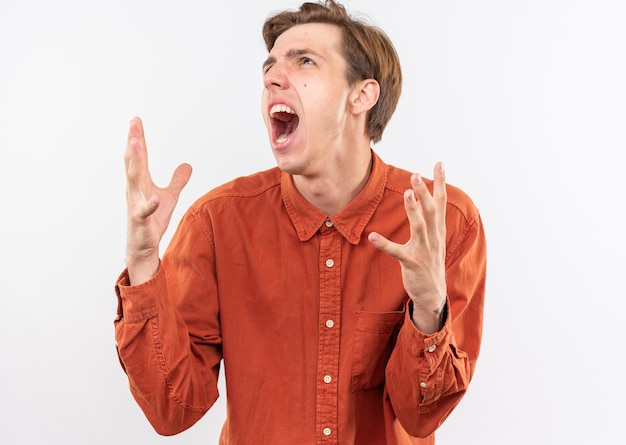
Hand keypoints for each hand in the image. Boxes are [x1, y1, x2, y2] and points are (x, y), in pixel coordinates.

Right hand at [124, 116, 191, 283]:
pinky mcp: (141, 221)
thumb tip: (187, 165)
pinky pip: (144, 211)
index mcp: (141, 183)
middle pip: (133, 162)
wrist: (143, 246)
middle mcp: (135, 190)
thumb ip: (177, 181)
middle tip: (132, 124)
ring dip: (135, 162)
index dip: (138, 138)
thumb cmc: (153, 221)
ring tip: (136, 145)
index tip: (136, 119)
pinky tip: (155, 197)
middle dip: (133, 142)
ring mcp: (136, 204)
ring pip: (133, 180)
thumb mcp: (169, 197)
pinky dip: (150, 204)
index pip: (140, 157)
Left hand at [368, 163, 446, 333]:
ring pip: (419, 227)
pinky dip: (385, 244)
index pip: (440, 202)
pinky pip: (397, 252)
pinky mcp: (412, 264)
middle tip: (417, 175)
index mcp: (437, 230)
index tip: (440, 164)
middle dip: (424, 192)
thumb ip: (430, 219)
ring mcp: (424, 251)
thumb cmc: (430, 262)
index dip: (440, 183)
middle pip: (430, 211)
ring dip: (413, 210)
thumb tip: (426, 198)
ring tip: (406, 194)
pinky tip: (372, 236)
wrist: (433, 294)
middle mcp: (433, 238)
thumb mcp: (434, 239)